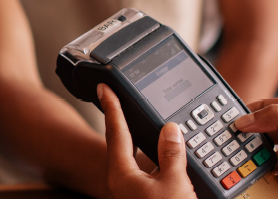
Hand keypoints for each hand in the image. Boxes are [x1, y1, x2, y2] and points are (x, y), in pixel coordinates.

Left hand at [99, 84, 195, 198]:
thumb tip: (171, 129)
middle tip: (118, 98)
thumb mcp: (174, 183)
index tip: (104, 88)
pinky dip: (152, 156)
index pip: (115, 132)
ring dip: (139, 139)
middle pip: (120, 142)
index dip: (112, 107)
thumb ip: (172, 154)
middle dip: (121, 119)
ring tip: (141, 120)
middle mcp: (122, 181)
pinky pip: (145, 170)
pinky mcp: (143, 197)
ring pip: (132, 158)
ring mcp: (131, 190)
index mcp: (122, 174)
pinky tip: (162, 154)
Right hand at [233, 94, 277, 198]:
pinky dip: (268, 185)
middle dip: (242, 144)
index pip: (261, 110)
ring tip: (236, 171)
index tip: (220, 126)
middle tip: (223, 152)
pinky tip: (256, 186)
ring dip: (253, 165)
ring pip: (268, 160)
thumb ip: (277, 116)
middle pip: (260, 137)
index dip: (241, 116)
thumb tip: (245, 120)